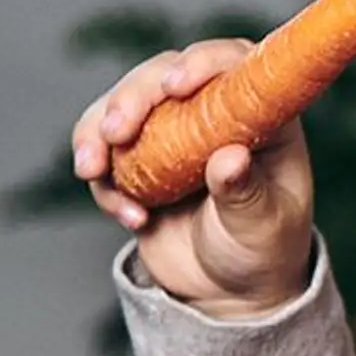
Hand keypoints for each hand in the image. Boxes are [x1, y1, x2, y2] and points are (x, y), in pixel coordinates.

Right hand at [70, 38, 316, 315]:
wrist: (229, 292)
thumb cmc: (262, 250)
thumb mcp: (263, 225)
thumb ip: (245, 192)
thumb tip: (229, 157)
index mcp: (259, 112)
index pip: (231, 63)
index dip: (202, 63)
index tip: (176, 85)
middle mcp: (210, 111)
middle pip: (160, 76)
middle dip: (131, 98)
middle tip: (115, 133)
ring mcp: (168, 133)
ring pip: (119, 107)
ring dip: (96, 131)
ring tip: (92, 171)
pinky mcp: (134, 161)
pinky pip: (102, 153)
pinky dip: (102, 181)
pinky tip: (130, 218)